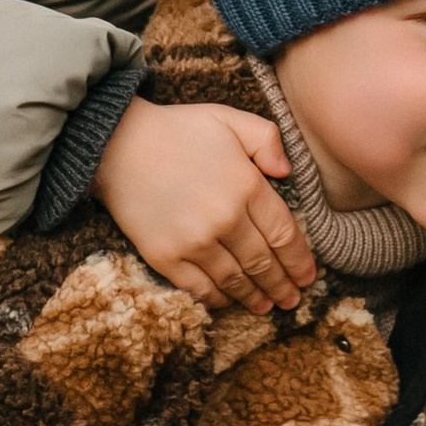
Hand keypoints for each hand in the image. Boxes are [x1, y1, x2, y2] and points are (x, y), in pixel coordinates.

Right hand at [92, 97, 315, 313]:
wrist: (116, 144)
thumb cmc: (177, 129)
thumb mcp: (229, 119)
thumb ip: (267, 139)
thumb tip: (287, 172)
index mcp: (246, 186)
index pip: (284, 234)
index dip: (299, 260)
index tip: (308, 275)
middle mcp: (225, 219)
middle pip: (263, 263)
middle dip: (282, 285)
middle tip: (292, 300)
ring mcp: (194, 242)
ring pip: (235, 281)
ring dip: (255, 298)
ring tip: (267, 307)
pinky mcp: (166, 257)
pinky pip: (200, 288)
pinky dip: (218, 300)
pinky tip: (228, 302)